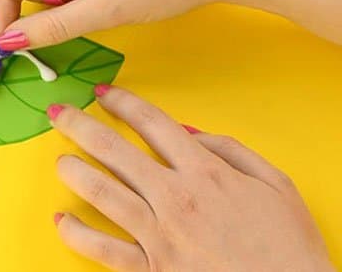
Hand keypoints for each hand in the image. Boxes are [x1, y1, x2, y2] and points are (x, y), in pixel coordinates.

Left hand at [48, 86, 334, 271]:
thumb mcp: (275, 184)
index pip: (152, 123)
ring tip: (61, 160)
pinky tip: (61, 219)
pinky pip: (102, 249)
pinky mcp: (150, 269)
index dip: (122, 102)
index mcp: (205, 172)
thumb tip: (188, 132)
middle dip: (80, 126)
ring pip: (101, 193)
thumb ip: (230, 150)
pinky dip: (76, 233)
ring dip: (73, 171)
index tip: (102, 93)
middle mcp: (175, 198)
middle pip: (114, 150)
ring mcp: (159, 235)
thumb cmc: (288, 247)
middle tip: (59, 114)